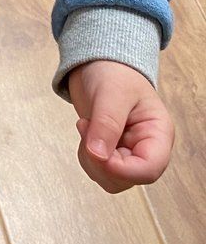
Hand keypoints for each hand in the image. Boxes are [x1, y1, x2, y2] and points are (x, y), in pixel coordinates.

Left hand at [68, 60, 173, 192]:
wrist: (98, 64)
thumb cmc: (114, 72)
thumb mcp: (111, 93)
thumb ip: (106, 123)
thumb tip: (98, 155)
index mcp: (158, 133)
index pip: (149, 169)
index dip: (122, 169)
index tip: (97, 153)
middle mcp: (146, 148)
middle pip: (127, 178)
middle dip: (100, 161)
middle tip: (86, 128)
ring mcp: (129, 152)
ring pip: (111, 179)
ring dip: (91, 159)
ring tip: (86, 126)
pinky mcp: (112, 153)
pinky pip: (98, 169)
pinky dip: (87, 156)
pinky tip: (86, 131)